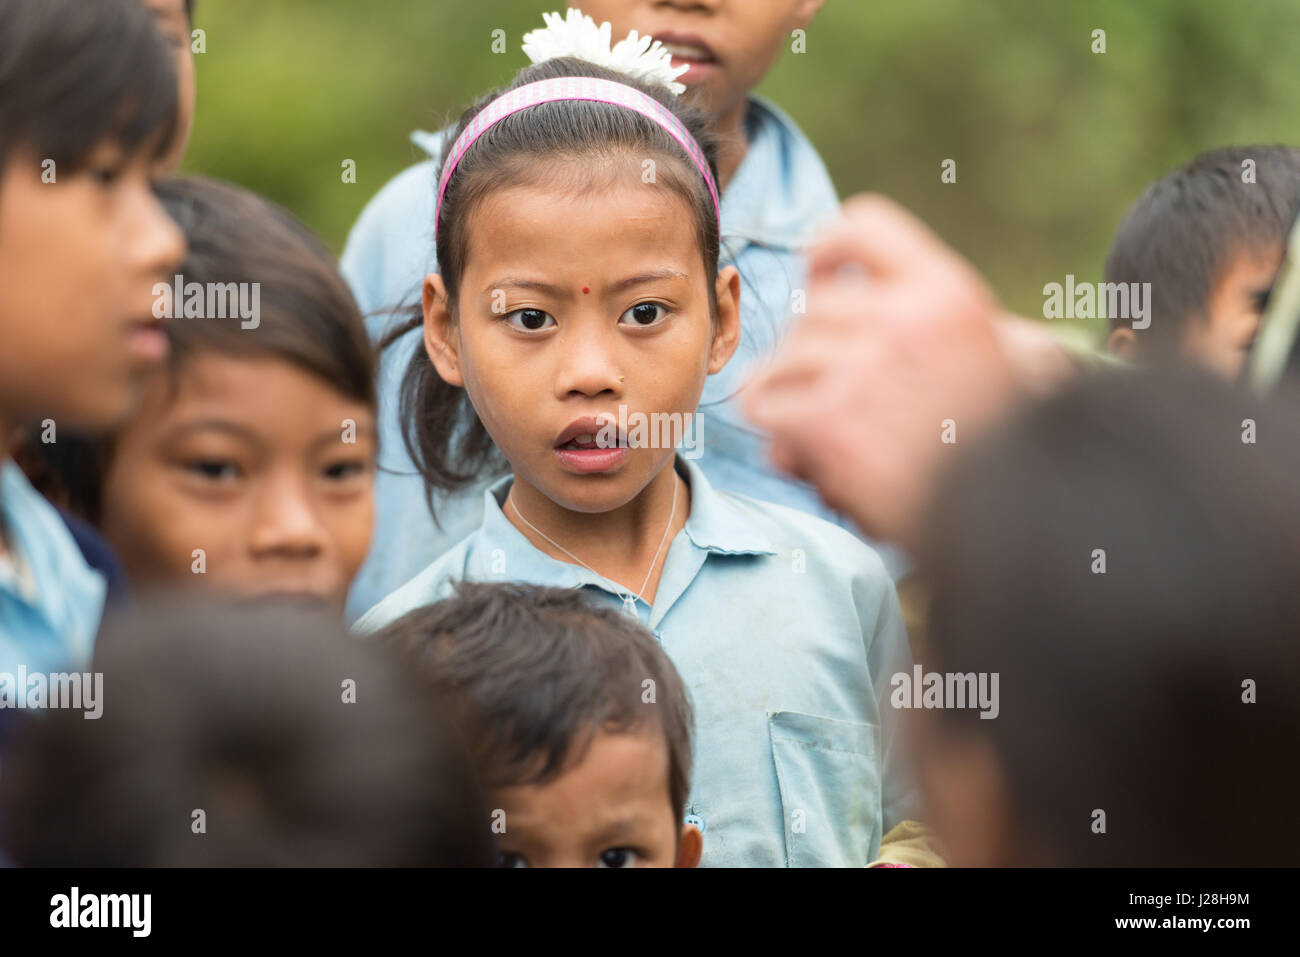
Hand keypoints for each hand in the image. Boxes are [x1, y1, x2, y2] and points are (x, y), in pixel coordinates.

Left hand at [744, 195, 1024, 550]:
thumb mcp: (989, 360)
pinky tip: (803, 451)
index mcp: (945, 293)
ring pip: (781, 358)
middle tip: (836, 398)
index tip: (818, 281)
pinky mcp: (828, 418)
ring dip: (791, 397)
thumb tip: (826, 294)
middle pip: (811, 312)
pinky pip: (762, 403)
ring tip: (824, 433)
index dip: (826, 250)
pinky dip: (774, 429)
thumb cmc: (996, 447)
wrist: (1006, 516)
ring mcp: (861, 365)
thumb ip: (920, 327)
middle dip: (811, 355)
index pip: (863, 225)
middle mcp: (901, 317)